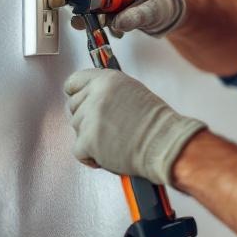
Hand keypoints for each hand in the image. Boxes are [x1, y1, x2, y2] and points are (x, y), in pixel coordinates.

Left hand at [64, 69, 207, 184]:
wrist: (164, 144)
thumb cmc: (155, 122)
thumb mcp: (132, 92)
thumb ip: (107, 92)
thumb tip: (90, 99)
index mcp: (107, 80)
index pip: (74, 82)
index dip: (76, 93)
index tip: (79, 99)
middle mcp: (96, 95)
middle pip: (73, 107)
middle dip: (86, 119)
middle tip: (108, 127)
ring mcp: (89, 118)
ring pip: (77, 129)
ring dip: (91, 138)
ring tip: (114, 140)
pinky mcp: (87, 141)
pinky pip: (78, 151)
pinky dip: (91, 156)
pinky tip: (108, 153)